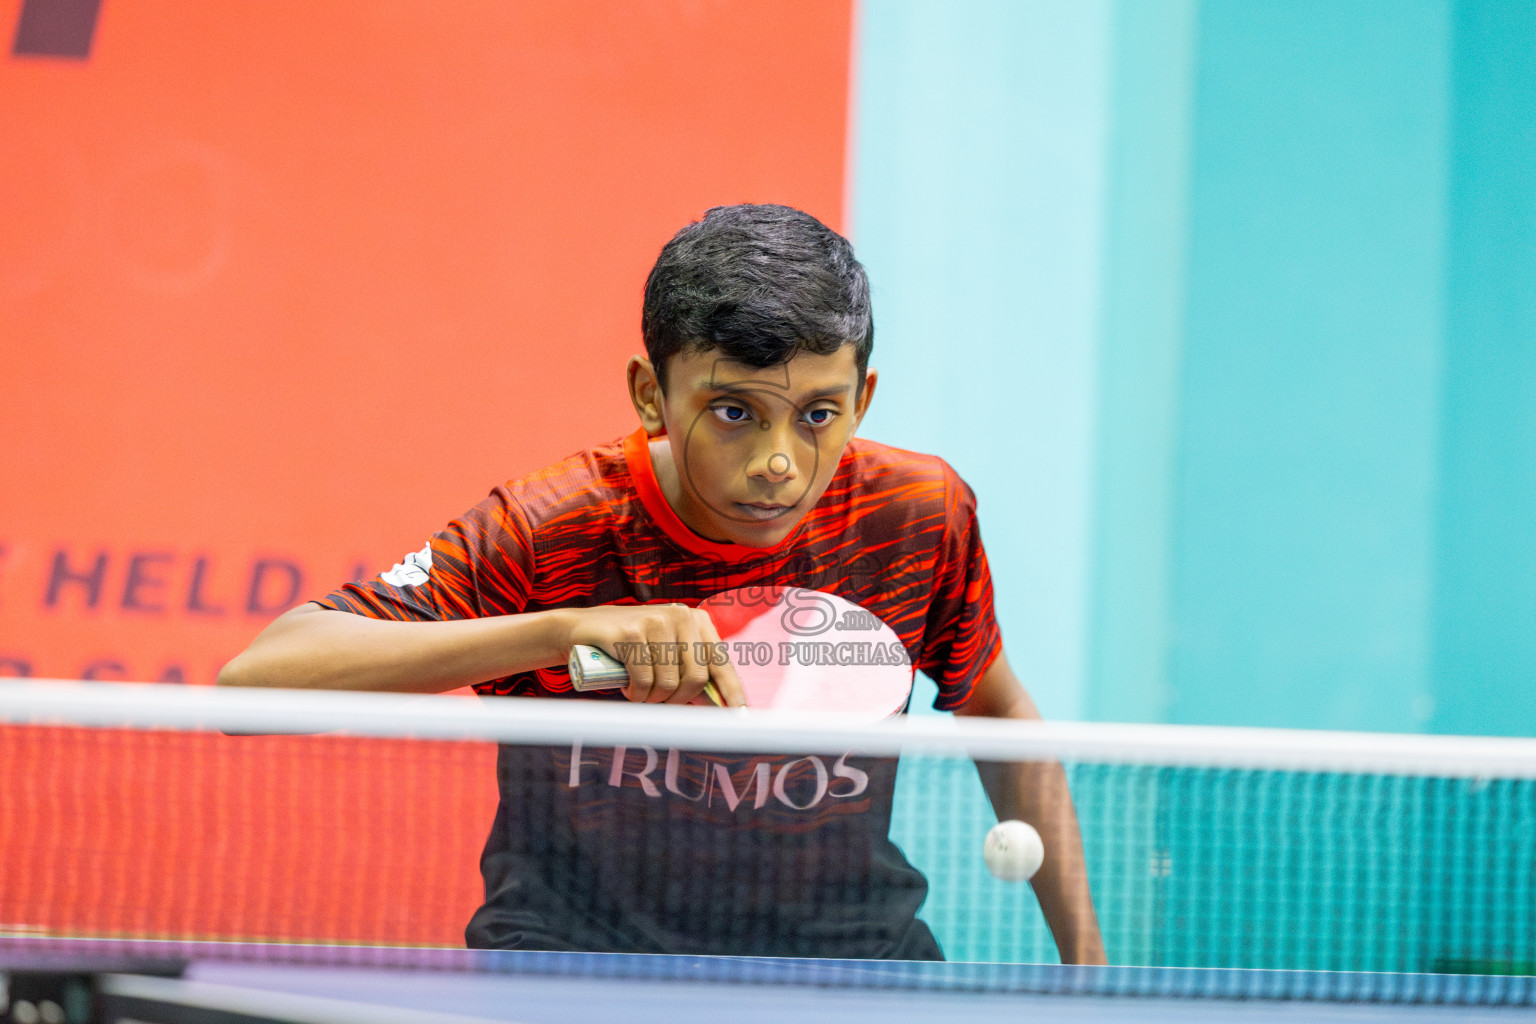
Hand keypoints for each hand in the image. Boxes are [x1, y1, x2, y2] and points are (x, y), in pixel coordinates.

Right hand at [566, 603, 745, 706]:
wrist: (583, 627)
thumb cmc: (631, 645)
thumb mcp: (666, 651)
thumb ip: (689, 669)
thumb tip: (717, 705)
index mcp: (697, 620)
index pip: (720, 662)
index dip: (732, 691)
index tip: (740, 715)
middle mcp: (681, 616)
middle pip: (696, 678)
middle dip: (677, 701)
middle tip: (659, 701)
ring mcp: (656, 621)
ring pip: (668, 683)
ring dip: (652, 699)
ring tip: (639, 691)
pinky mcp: (632, 632)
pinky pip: (644, 680)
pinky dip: (636, 693)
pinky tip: (628, 686)